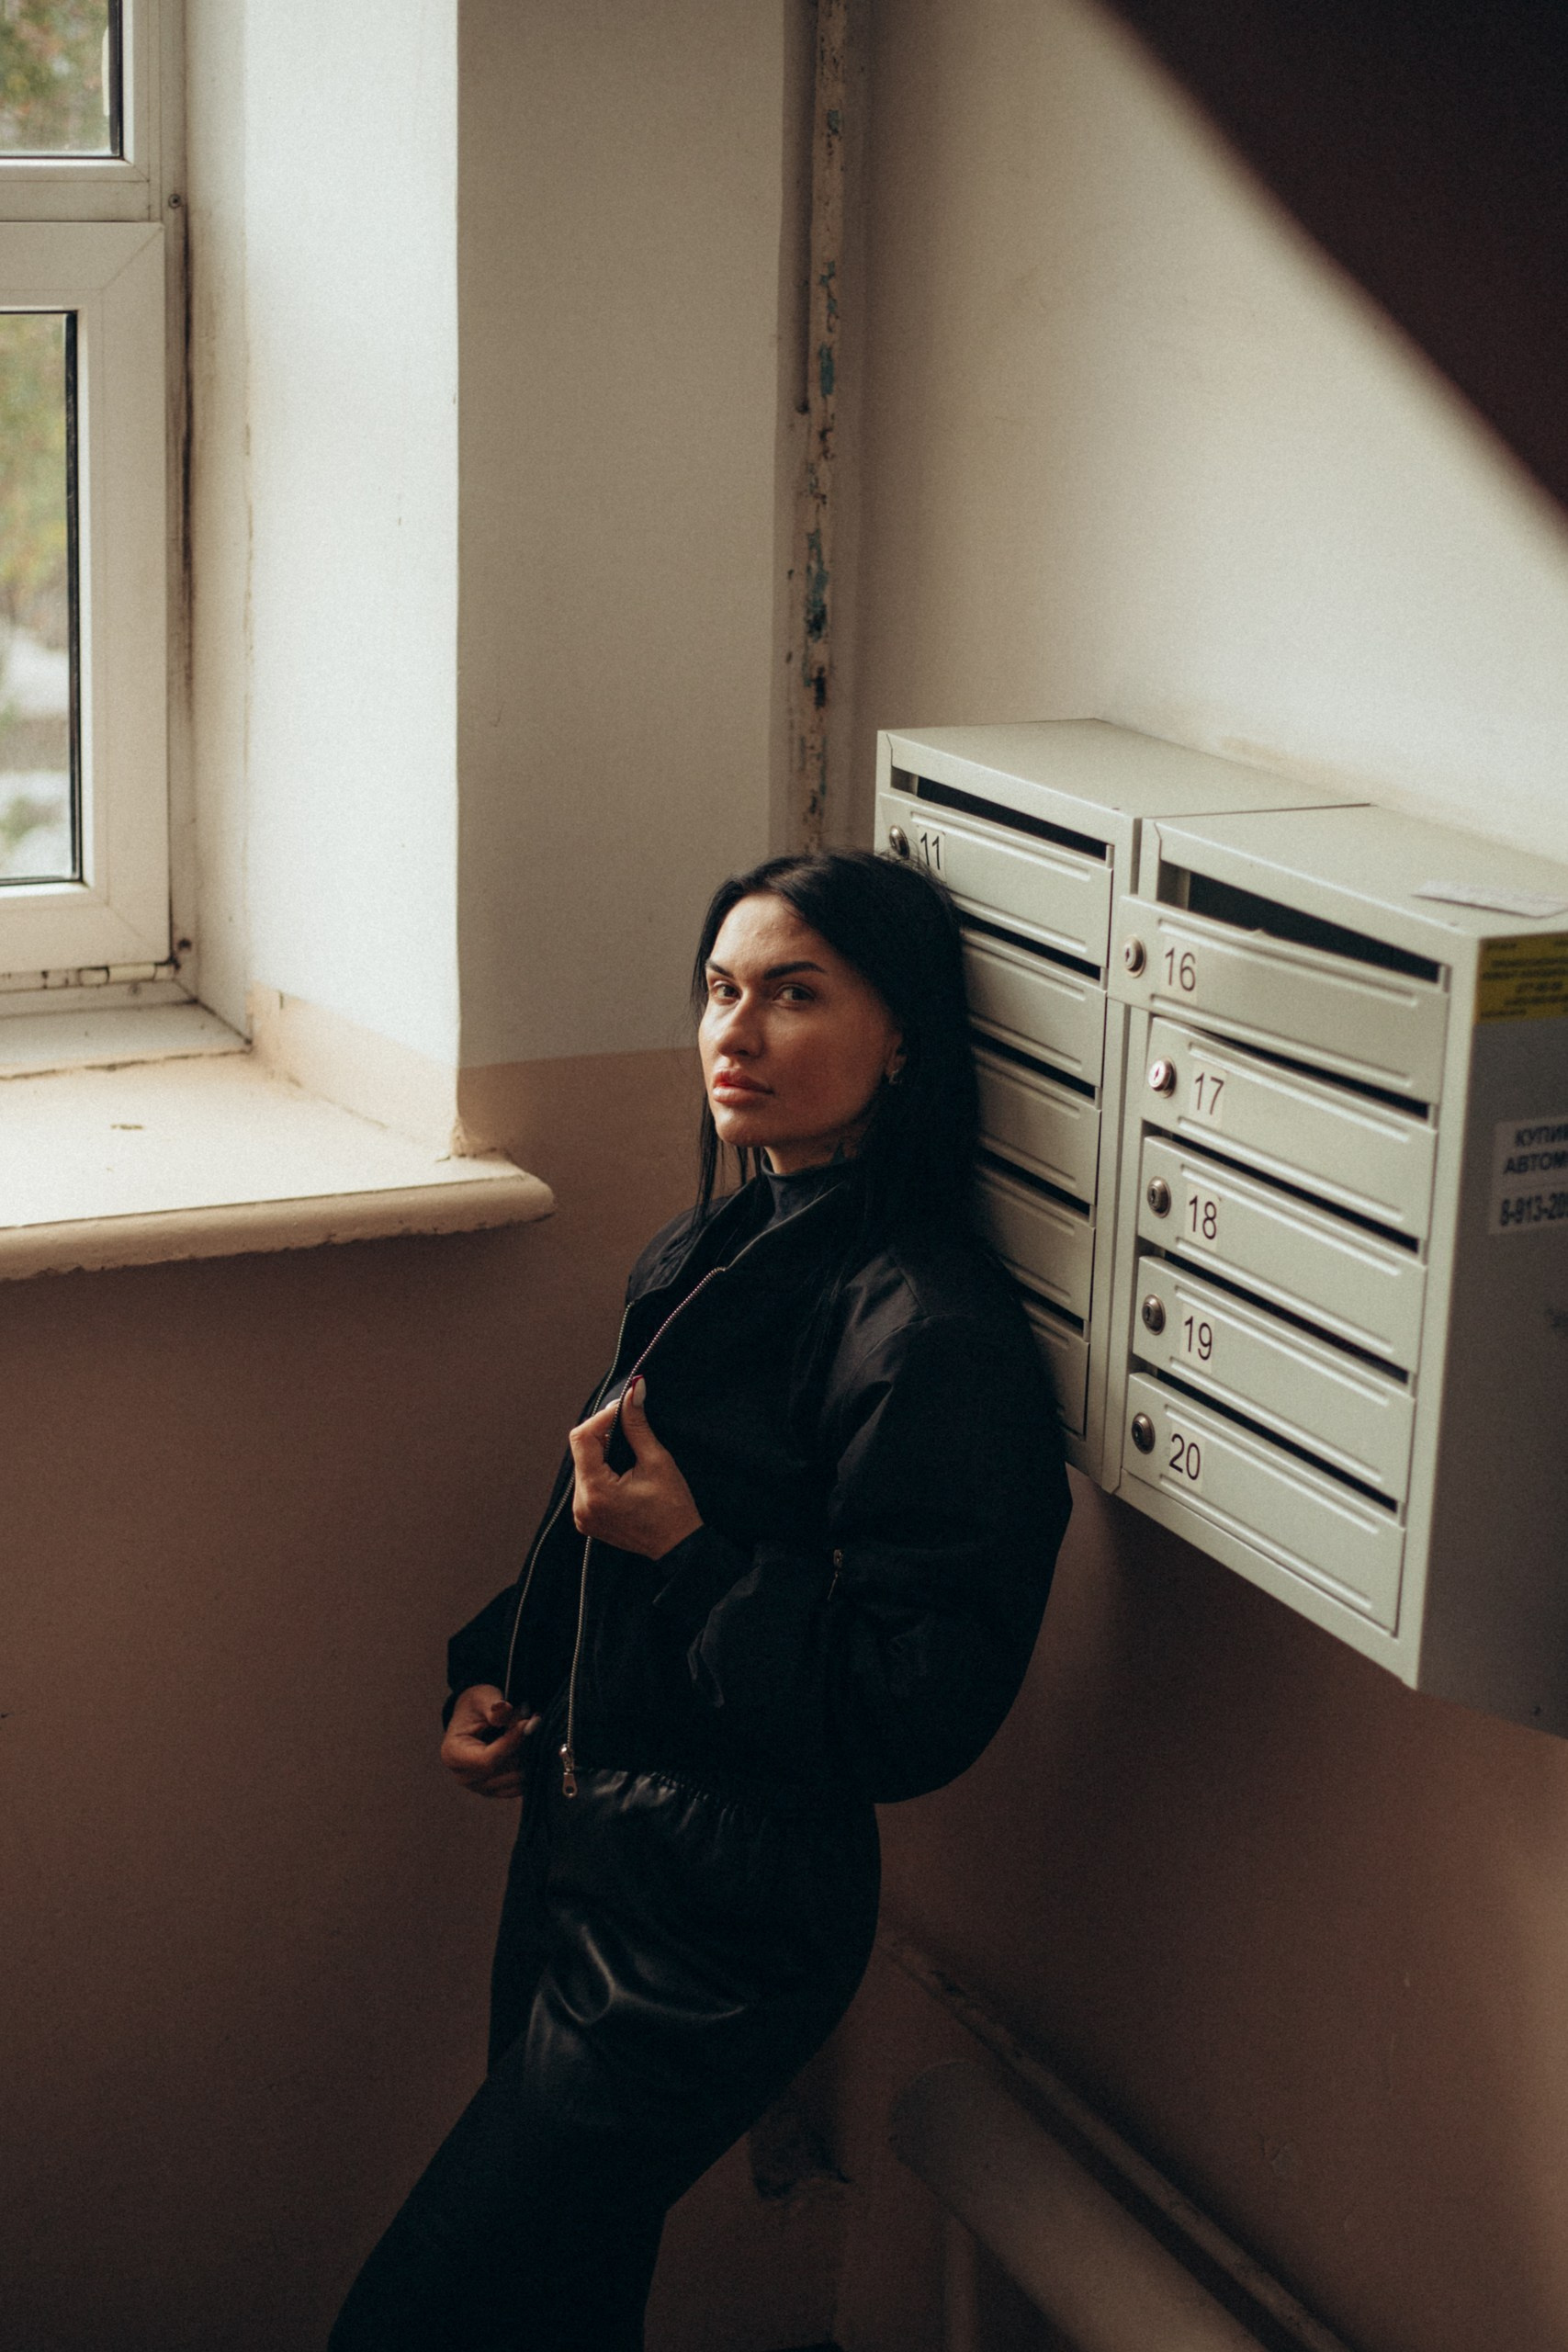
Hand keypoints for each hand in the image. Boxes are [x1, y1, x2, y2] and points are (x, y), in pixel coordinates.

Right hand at [440, 1683, 540, 1798]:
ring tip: (524, 1734)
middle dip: (521, 1746)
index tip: (526, 1724)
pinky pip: (519, 1787)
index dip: (510, 1743)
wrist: (475, 1717)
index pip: (487, 1760)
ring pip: (515, 1779)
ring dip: (526, 1756)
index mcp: (453, 1754)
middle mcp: (463, 1776)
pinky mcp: (494, 1791)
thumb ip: (493, 1708)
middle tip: (528, 1722)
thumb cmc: (477, 1707)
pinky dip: (527, 1768)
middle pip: (503, 1771)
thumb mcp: (483, 1699)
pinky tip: (526, 1748)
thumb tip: (503, 1710)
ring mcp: (479, 1787)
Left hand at [569, 1377, 702, 1559]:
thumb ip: (637, 1424)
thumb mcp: (656, 1460)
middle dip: (602, 1433)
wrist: (678, 1545)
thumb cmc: (672, 1507)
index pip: (582, 1438)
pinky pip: (586, 1482)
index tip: (624, 1409)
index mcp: (595, 1491)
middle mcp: (581, 1504)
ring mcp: (581, 1514)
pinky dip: (601, 1469)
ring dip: (601, 1450)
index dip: (602, 1418)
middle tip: (628, 1424)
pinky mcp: (586, 1518)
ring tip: (627, 1449)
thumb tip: (634, 1389)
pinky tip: (621, 1469)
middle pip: (580, 1450)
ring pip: (583, 1464)